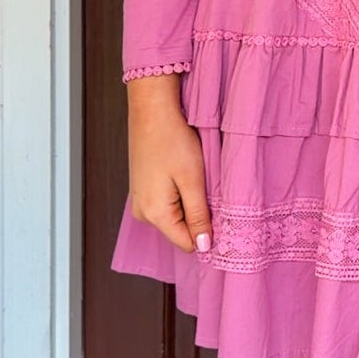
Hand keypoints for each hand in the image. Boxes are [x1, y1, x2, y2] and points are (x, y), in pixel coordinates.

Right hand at [126, 73, 212, 253]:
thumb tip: (203, 247)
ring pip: (175, 217)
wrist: (151, 110)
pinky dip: (179, 193)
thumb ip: (198, 216)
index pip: (188, 244)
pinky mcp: (143, 190)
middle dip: (198, 214)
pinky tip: (181, 172)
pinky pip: (167, 204)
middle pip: (181, 231)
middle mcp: (142, 213)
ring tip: (191, 176)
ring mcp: (140, 201)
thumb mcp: (193, 180)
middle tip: (205, 186)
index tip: (218, 209)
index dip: (207, 231)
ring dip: (189, 201)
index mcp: (154, 214)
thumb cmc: (171, 139)